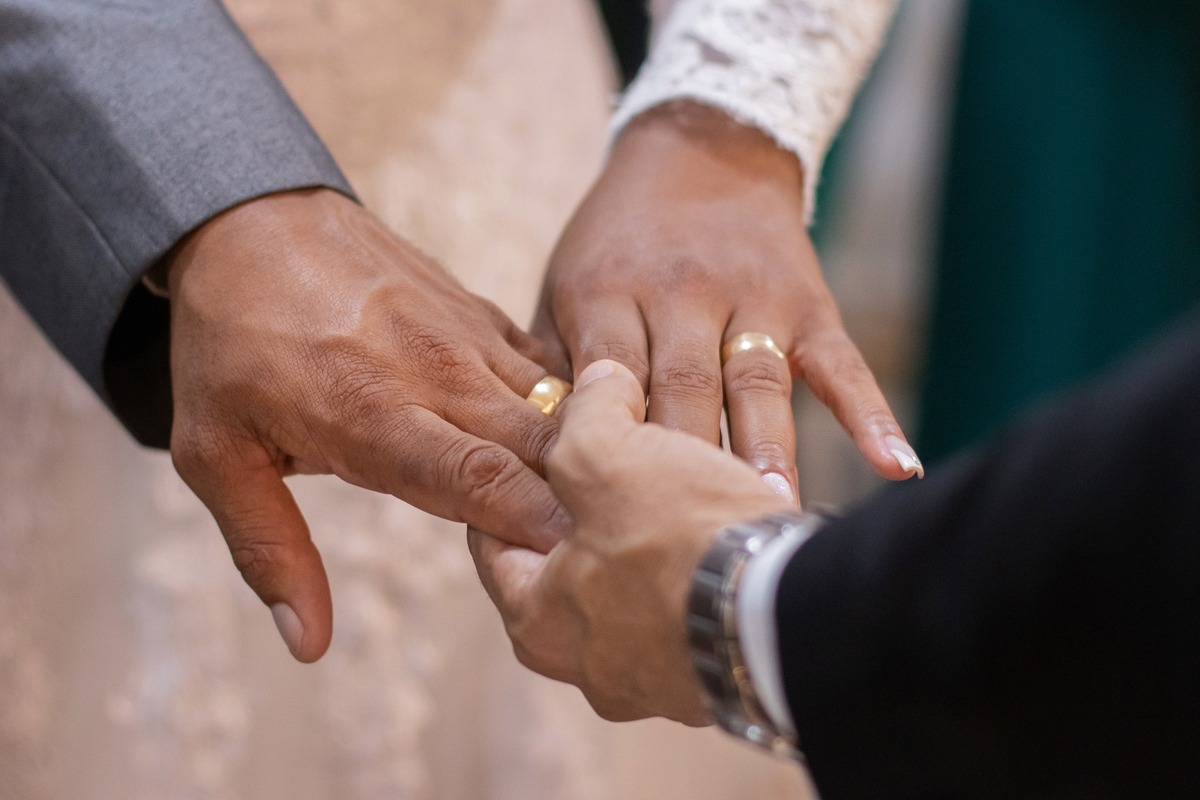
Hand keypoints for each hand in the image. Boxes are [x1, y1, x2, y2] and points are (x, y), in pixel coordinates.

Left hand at [168, 188, 568, 661]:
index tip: (572, 569)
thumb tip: (309, 646)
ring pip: (557, 403)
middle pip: (541, 446)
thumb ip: (269, 549)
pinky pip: (545, 364)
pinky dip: (566, 405)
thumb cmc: (230, 347)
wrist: (251, 220)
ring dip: (582, 454)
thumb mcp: (217, 455)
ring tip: (602, 500)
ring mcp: (465, 334)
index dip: (536, 527)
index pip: (482, 480)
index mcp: (373, 414)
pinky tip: (574, 436)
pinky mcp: (480, 310)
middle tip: (603, 548)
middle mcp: (435, 371)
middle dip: (578, 500)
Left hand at [468, 360, 790, 724]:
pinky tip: (718, 528)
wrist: (793, 613)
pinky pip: (689, 608)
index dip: (515, 476)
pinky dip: (696, 568)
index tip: (539, 438)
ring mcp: (652, 683)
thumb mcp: (607, 454)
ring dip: (648, 538)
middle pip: (567, 564)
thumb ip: (585, 413)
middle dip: (587, 508)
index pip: (494, 538)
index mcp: (535, 621)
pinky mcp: (712, 679)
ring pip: (633, 587)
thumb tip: (598, 382)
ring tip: (674, 484)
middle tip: (613, 456)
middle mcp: (584, 666)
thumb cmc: (678, 540)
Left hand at [533, 101, 921, 499]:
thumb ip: (556, 364)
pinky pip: (842, 363)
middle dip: (687, 468)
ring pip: (757, 384)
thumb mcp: (565, 284)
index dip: (612, 454)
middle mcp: (681, 294)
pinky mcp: (809, 302)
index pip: (610, 383)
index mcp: (608, 294)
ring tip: (769, 516)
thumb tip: (538, 459)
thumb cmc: (617, 240)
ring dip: (766, 452)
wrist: (701, 148)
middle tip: (692, 545)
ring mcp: (752, 297)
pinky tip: (894, 466)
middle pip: (683, 391)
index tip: (611, 527)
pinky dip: (869, 413)